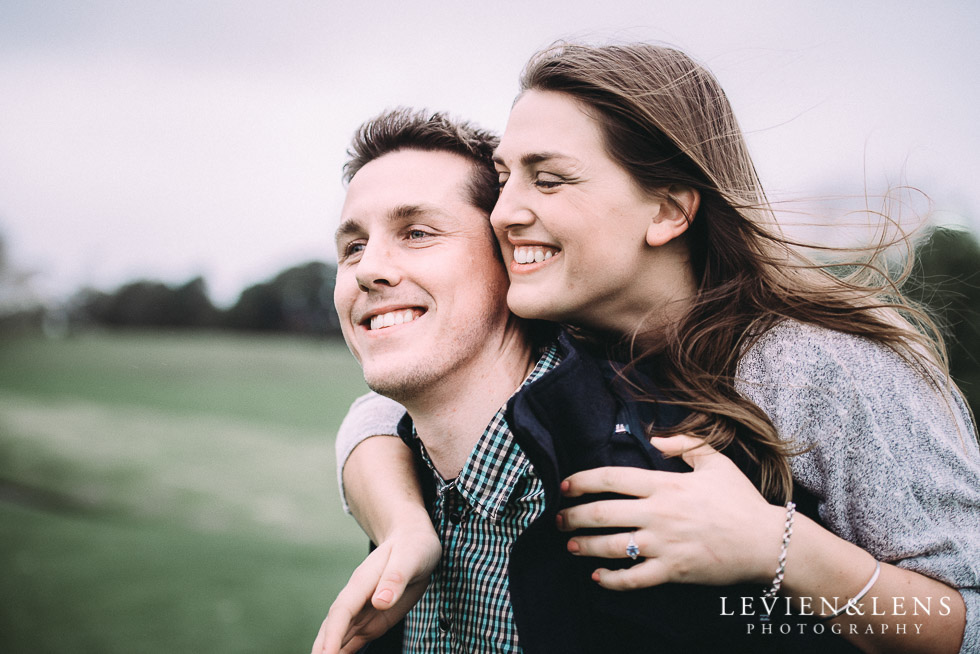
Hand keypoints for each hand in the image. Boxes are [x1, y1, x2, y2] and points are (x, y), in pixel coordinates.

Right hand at [311, 528, 439, 653]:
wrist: (412, 541)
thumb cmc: (412, 546)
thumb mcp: (410, 558)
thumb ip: (396, 578)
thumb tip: (380, 602)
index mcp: (362, 582)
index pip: (341, 612)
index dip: (332, 635)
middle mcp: (357, 599)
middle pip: (332, 627)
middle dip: (323, 649)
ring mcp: (362, 611)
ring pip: (339, 636)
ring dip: (330, 652)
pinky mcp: (372, 620)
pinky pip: (353, 640)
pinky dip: (343, 653)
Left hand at [557, 434, 785, 590]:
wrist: (766, 541)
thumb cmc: (740, 500)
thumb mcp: (716, 461)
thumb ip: (685, 443)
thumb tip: (655, 438)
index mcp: (665, 485)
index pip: (611, 478)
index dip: (581, 481)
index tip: (564, 486)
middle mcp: (658, 514)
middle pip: (601, 513)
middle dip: (572, 517)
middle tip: (558, 520)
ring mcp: (663, 544)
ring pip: (611, 546)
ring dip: (584, 547)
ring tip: (571, 546)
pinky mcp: (672, 571)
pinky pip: (634, 579)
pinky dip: (611, 580)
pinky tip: (598, 578)